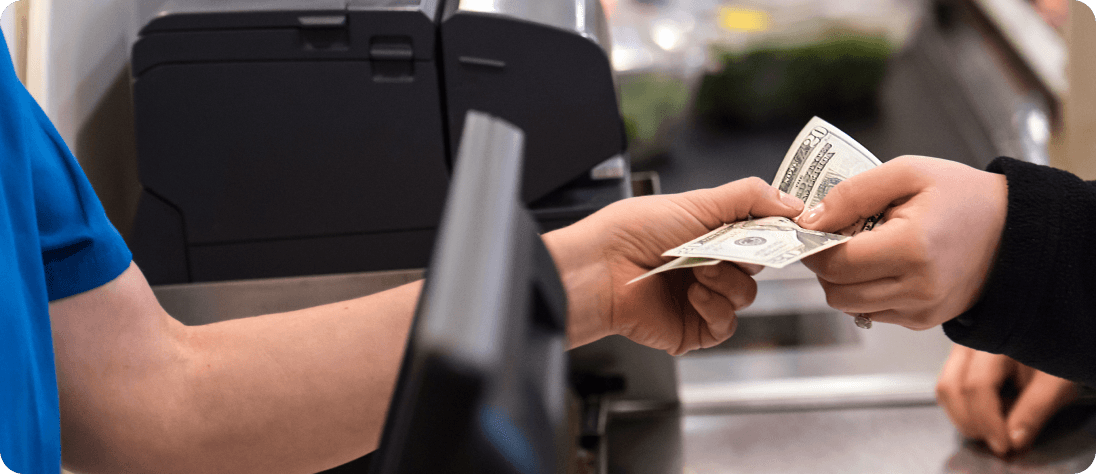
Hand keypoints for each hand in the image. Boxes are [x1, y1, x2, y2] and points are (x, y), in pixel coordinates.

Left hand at [544, 177, 803, 354]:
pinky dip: (714, 308)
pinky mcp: (692, 329)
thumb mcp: (696, 202)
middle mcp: (706, 265)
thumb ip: (748, 198)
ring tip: (699, 269)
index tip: (792, 226)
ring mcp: (700, 299)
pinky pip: (726, 324)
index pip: (757, 233)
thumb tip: (791, 201)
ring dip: (727, 280)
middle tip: (731, 246)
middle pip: (757, 265)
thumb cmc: (633, 232)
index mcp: (707, 234)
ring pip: (745, 295)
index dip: (774, 231)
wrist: (600, 269)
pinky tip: (693, 294)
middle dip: (748, 254)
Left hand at [796, 156, 1007, 329]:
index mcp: (913, 248)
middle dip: (824, 265)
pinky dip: (865, 290)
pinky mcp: (923, 321)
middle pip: (835, 292)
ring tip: (862, 249)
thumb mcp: (908, 173)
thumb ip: (852, 194)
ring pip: (849, 306)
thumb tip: (810, 220)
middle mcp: (917, 288)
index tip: (813, 228)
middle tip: (835, 237)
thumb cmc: (963, 196)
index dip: (813, 246)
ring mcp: (921, 310)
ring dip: (842, 280)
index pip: (835, 262)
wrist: (1014, 231)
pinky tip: (882, 264)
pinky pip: (872, 312)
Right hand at [936, 344, 1078, 455]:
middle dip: (971, 423)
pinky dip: (961, 410)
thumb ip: (1033, 411)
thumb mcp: (1055, 386)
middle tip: (996, 442)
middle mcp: (969, 343)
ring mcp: (959, 350)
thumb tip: (1013, 441)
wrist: (1049, 345)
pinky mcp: (956, 361)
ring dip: (963, 418)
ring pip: (944, 389)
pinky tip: (985, 417)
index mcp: (996, 343)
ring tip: (991, 431)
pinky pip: (946, 388)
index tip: (1004, 445)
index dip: (987, 420)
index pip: (977, 386)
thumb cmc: (1053, 363)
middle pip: (951, 388)